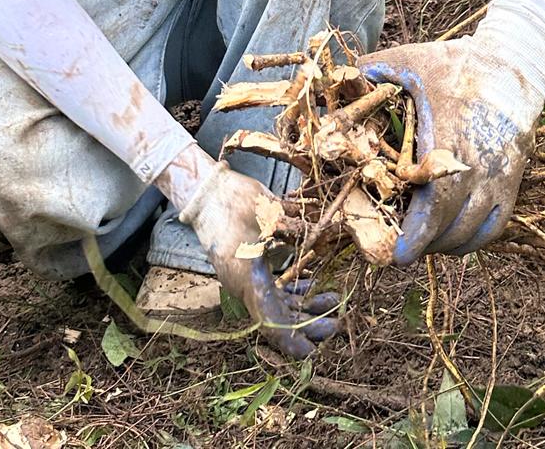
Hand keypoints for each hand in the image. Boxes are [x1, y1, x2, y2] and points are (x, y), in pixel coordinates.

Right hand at [178, 160, 340, 357]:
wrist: (208, 194)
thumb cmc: (234, 205)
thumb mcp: (266, 216)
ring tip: (333, 301)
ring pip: (280, 303)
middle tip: (336, 323)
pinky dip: (294, 289)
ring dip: (306, 305)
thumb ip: (291, 230)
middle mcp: (248, 285)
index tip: (311, 351)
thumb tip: (317, 238)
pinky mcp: (252, 267)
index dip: (291, 340)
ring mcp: (249, 277)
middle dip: (309, 323)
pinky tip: (312, 284)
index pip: (270, 321)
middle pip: (280, 316)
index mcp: (248, 280)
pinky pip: (274, 287)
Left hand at [360, 29, 544, 264]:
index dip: (417, 233)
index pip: (437, 201)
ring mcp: (500, 176)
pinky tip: (448, 239)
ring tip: (417, 245)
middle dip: (422, 245)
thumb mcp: (413, 59)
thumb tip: (337, 81)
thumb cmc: (458, 64)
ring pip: (472, 231)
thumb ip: (372, 70)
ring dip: (443, 245)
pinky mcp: (512, 181)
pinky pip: (494, 227)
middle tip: (396, 253)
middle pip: (452, 224)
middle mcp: (479, 164)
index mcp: (449, 137)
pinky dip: (470, 241)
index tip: (397, 253)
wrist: (514, 65)